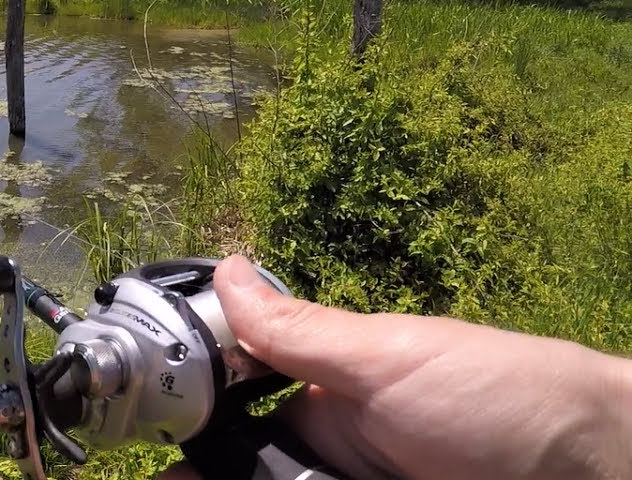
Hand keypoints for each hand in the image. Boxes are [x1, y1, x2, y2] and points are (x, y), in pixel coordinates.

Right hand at [162, 256, 631, 479]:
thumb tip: (226, 268)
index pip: (227, 411)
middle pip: (242, 470)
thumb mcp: (388, 360)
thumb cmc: (499, 396)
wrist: (601, 469)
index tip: (140, 437)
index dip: (182, 426)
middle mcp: (327, 453)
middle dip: (200, 476)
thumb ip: (298, 331)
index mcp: (320, 398)